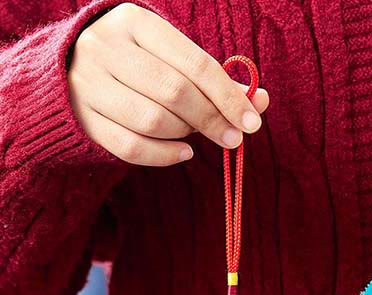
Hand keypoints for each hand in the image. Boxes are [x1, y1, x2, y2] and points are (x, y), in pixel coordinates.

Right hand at [68, 3, 269, 165]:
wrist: (71, 71)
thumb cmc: (141, 65)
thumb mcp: (174, 59)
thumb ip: (217, 80)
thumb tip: (261, 101)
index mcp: (135, 22)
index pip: (195, 63)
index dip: (228, 97)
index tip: (252, 123)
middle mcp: (106, 47)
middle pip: (175, 93)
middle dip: (212, 120)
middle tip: (232, 138)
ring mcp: (88, 83)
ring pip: (153, 121)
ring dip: (185, 135)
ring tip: (195, 136)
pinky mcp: (82, 117)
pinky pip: (132, 147)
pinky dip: (165, 156)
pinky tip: (183, 152)